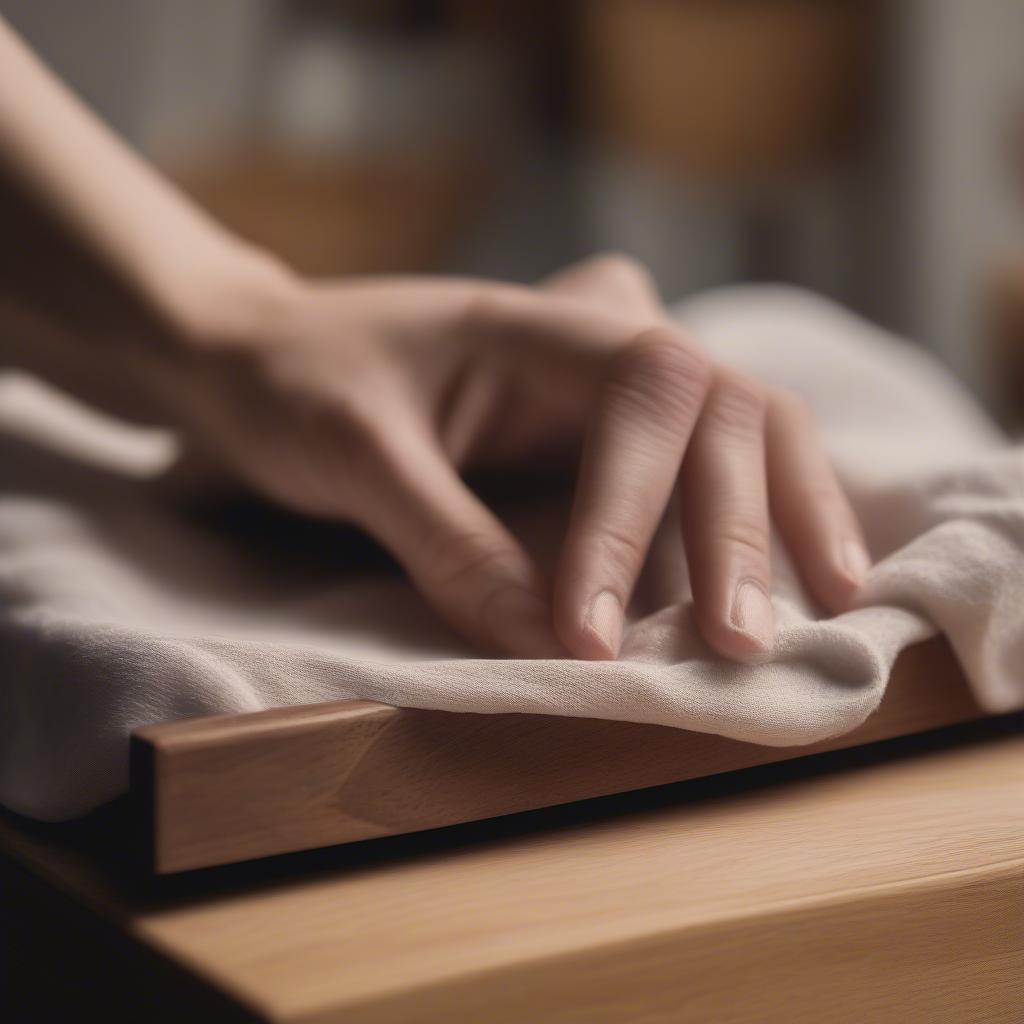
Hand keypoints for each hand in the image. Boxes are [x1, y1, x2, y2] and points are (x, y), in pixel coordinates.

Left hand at [161, 254, 868, 659]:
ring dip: (786, 513)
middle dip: (741, 528)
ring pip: (742, 429)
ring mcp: (610, 388)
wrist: (263, 357)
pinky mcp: (604, 437)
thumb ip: (449, 541)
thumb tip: (545, 648)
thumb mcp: (356, 455)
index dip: (631, 521)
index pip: (641, 400)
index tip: (588, 637)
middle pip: (723, 410)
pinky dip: (754, 516)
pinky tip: (797, 567)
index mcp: (541, 324)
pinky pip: (701, 466)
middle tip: (742, 644)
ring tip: (832, 601)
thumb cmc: (298, 384)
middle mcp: (599, 343)